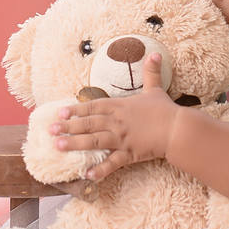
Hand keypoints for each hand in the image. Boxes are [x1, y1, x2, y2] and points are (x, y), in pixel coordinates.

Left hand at [49, 53, 180, 181]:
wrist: (178, 129)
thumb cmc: (165, 110)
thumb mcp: (155, 89)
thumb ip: (151, 72)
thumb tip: (155, 53)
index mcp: (120, 106)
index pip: (93, 106)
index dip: (75, 109)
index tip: (59, 113)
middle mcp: (117, 122)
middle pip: (88, 124)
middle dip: (68, 127)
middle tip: (50, 131)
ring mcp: (122, 138)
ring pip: (94, 141)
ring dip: (75, 144)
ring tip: (58, 147)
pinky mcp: (130, 153)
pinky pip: (112, 163)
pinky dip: (100, 170)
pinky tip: (87, 175)